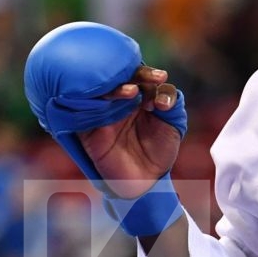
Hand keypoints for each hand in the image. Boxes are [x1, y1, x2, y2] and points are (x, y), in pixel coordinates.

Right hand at [78, 66, 182, 197]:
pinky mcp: (87, 126)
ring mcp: (103, 111)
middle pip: (120, 78)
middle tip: (149, 80)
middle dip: (134, 75)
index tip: (161, 79)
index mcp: (140, 94)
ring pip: (103, 91)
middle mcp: (120, 99)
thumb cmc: (160, 150)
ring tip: (132, 92)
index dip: (150, 75)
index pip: (141, 76)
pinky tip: (105, 101)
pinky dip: (93, 101)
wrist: (146, 181)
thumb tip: (162, 92)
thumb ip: (173, 103)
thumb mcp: (174, 125)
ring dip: (116, 88)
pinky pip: (84, 109)